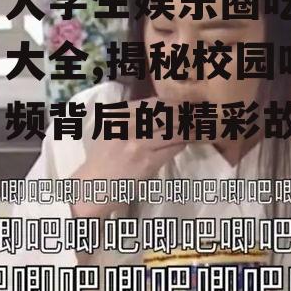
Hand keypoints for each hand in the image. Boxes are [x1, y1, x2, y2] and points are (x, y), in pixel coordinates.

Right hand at [71, 96, 194, 218]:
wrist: (92, 188)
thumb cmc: (104, 160)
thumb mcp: (111, 132)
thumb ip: (131, 118)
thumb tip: (162, 108)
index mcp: (118, 116)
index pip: (152, 103)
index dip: (172, 102)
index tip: (184, 104)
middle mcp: (127, 126)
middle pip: (165, 114)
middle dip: (184, 113)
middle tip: (196, 114)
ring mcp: (138, 144)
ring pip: (172, 130)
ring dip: (188, 128)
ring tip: (198, 127)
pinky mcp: (147, 161)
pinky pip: (173, 147)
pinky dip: (184, 142)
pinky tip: (189, 141)